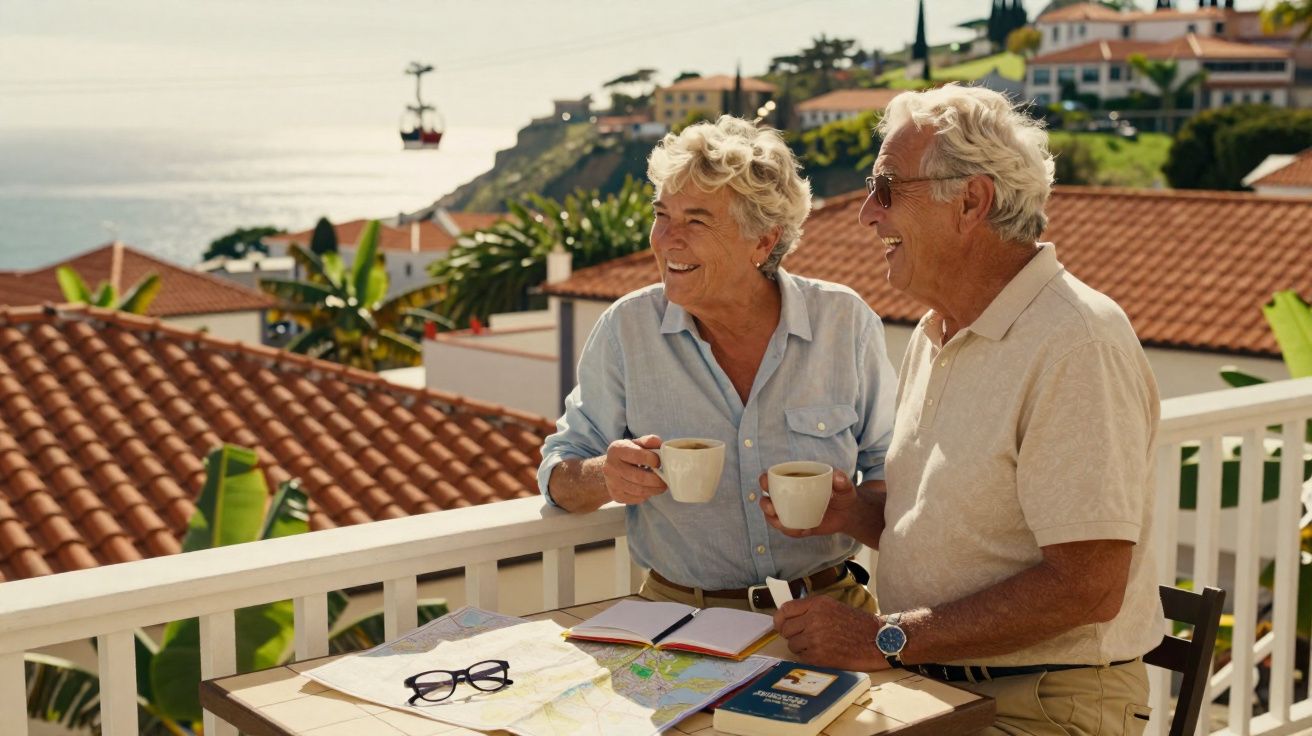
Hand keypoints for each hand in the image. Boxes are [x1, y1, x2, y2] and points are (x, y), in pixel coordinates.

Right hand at [602, 435, 667, 504]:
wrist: (609, 468)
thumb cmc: (627, 454)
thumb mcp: (636, 444)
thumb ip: (648, 441)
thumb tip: (659, 444)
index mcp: (617, 450)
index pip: (638, 455)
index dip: (653, 459)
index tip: (659, 462)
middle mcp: (611, 467)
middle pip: (639, 477)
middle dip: (657, 480)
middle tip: (665, 480)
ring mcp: (612, 483)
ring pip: (639, 491)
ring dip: (654, 490)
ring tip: (661, 486)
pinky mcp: (616, 495)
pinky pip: (636, 499)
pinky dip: (646, 496)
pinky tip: (649, 490)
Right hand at [758, 471, 856, 537]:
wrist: (848, 513)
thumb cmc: (843, 494)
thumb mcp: (844, 485)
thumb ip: (842, 479)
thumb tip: (837, 477)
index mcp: (793, 480)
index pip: (772, 479)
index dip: (765, 481)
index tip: (766, 485)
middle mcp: (787, 496)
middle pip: (767, 500)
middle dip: (766, 505)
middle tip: (773, 509)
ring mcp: (790, 512)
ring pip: (774, 517)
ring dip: (775, 522)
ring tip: (789, 526)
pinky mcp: (796, 525)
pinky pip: (788, 529)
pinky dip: (792, 531)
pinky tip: (804, 530)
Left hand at [773, 597, 888, 671]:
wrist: (876, 640)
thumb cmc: (856, 624)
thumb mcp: (832, 606)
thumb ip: (810, 609)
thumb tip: (787, 616)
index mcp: (817, 604)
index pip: (785, 610)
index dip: (780, 619)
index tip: (781, 624)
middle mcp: (814, 619)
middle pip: (785, 629)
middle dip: (791, 634)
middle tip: (803, 636)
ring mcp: (815, 638)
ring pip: (792, 644)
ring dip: (800, 646)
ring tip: (817, 644)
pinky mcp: (819, 657)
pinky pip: (801, 657)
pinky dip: (808, 657)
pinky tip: (822, 653)